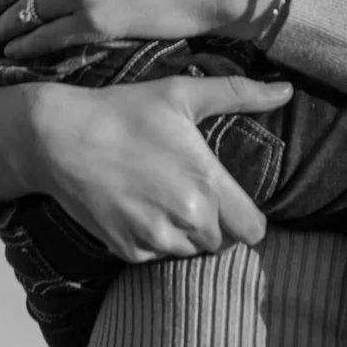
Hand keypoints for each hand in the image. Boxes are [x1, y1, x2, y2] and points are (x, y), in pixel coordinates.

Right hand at [0, 76, 293, 260]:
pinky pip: (157, 256)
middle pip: (223, 243)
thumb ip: (239, 94)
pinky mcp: (127, 251)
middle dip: (216, 224)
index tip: (234, 202)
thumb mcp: (182, 94)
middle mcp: (186, 219)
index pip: (254, 231)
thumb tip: (287, 90)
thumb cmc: (124, 111)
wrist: (59, 138)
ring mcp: (154, 238)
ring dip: (186, 234)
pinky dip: (154, 239)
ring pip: (191, 252)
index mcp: (207, 185)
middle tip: (193, 193)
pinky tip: (139, 207)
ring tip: (164, 197)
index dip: (249, 218)